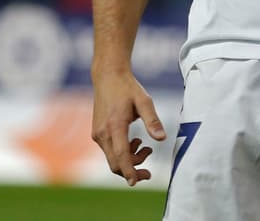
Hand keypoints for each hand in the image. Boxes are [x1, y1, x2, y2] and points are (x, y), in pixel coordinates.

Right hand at [91, 70, 165, 185]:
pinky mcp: (97, 134)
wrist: (107, 77)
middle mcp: (102, 133)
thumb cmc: (128, 88)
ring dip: (129, 160)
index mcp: (115, 126)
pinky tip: (134, 142)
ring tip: (146, 148)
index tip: (136, 182)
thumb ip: (152, 121)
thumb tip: (162, 139)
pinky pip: (109, 151)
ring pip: (111, 159)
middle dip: (132, 170)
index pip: (120, 155)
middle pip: (114, 163)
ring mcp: (97, 135)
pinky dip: (122, 153)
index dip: (129, 170)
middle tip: (149, 172)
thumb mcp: (144, 101)